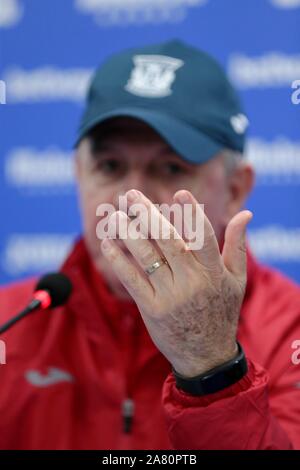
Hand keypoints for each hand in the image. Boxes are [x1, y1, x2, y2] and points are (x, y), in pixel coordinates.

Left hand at [101, 189, 251, 377]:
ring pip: (146, 256)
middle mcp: (191, 282)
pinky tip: (108, 242)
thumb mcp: (236, 280)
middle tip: (132, 194)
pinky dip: (118, 259)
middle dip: (148, 214)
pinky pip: (131, 279)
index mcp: (214, 273)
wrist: (206, 356)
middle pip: (167, 240)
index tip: (180, 192)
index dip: (192, 214)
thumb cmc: (222, 311)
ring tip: (115, 214)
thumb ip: (237, 245)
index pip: (203, 237)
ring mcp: (170, 296)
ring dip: (127, 232)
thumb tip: (245, 214)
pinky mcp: (151, 309)